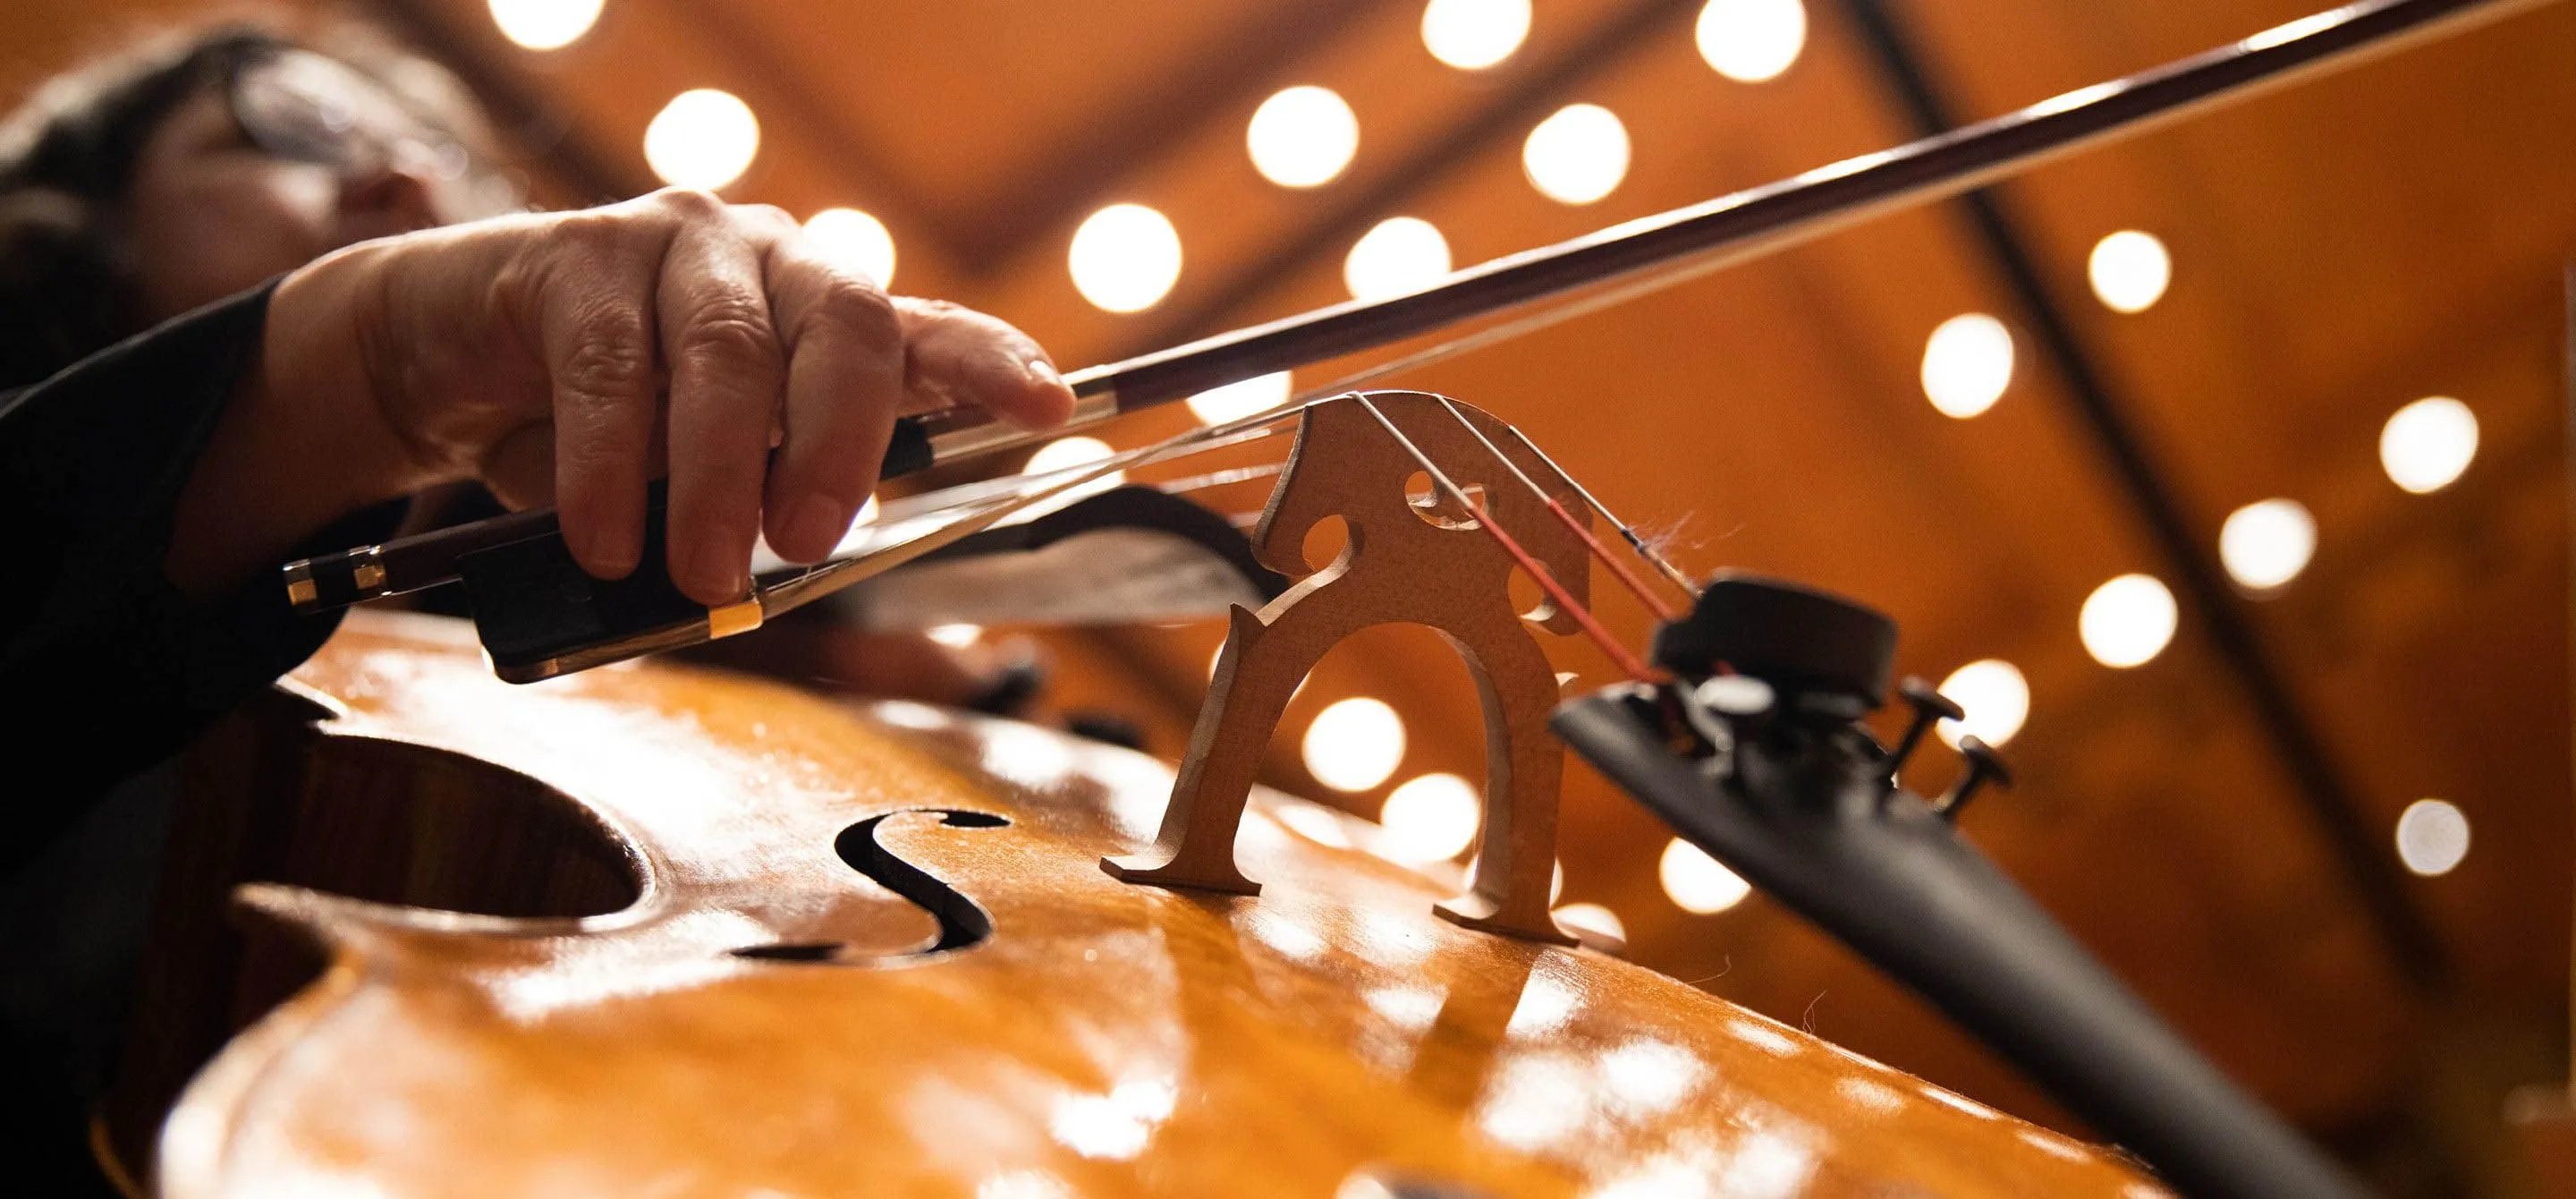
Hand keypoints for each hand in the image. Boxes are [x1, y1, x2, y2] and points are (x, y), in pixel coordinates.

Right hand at [173, 189, 1074, 600]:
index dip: (991, 367)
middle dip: (836, 448)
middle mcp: (776, 262)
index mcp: (829, 321)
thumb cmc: (612, 429)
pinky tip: (597, 533)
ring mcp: (681, 246)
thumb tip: (786, 581)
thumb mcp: (705, 473)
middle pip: (846, 332)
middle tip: (800, 546)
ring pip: (727, 356)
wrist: (452, 358)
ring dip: (709, 479)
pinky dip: (605, 463)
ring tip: (686, 573)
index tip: (1047, 411)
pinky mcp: (580, 253)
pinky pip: (609, 364)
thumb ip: (761, 507)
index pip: (930, 334)